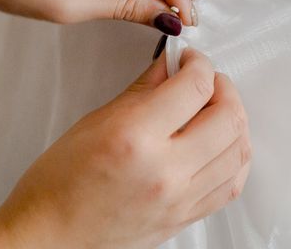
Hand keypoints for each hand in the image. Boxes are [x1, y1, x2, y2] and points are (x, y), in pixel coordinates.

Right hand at [0, 49, 251, 248]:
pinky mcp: (186, 217)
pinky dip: (235, 155)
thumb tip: (169, 65)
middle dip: (222, 86)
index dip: (198, 63)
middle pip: (228, 116)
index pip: (193, 87)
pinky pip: (232, 184)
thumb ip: (142, 89)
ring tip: (215, 107)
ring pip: (239, 150)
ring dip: (235, 118)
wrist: (51, 235)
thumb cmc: (60, 183)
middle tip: (205, 78)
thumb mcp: (96, 121)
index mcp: (136, 138)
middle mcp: (165, 170)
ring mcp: (180, 199)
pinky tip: (221, 143)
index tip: (189, 59)